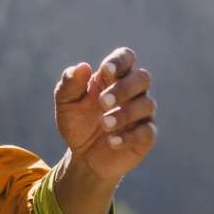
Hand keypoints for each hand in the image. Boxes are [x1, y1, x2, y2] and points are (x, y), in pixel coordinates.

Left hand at [53, 45, 156, 183]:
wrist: (82, 156)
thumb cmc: (77, 122)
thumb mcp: (66, 103)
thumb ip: (70, 84)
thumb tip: (82, 66)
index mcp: (113, 78)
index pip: (126, 57)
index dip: (120, 60)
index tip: (106, 70)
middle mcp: (133, 92)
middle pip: (142, 78)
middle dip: (123, 88)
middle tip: (102, 102)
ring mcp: (142, 113)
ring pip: (146, 104)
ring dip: (124, 113)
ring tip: (104, 124)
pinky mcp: (145, 136)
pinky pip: (147, 131)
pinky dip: (129, 136)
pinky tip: (111, 141)